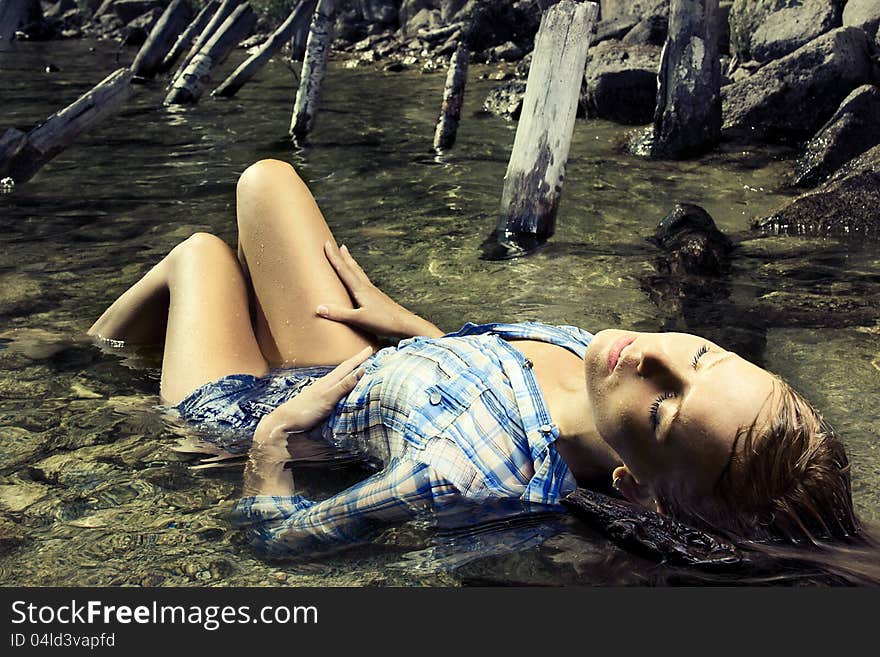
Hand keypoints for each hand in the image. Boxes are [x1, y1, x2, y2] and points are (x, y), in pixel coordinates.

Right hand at [244, 346, 372, 496]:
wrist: (282, 423)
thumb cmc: (298, 419)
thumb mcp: (318, 410)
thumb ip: (328, 404)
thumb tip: (340, 403)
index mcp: (322, 387)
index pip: (340, 373)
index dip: (351, 365)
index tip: (363, 357)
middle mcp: (323, 385)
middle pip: (344, 368)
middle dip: (357, 358)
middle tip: (370, 349)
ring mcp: (324, 390)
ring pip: (343, 373)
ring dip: (356, 364)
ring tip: (369, 356)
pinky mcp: (325, 399)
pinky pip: (341, 386)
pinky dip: (351, 378)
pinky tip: (361, 372)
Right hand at [316, 241, 442, 338]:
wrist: (405, 324)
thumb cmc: (383, 321)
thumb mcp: (358, 319)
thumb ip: (339, 313)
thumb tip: (318, 308)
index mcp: (360, 289)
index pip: (343, 270)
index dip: (334, 257)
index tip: (326, 244)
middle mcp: (366, 287)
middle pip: (352, 268)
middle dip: (343, 256)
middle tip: (337, 245)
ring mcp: (373, 291)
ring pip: (359, 273)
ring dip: (352, 264)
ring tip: (348, 257)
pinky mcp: (378, 298)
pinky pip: (364, 281)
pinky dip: (359, 275)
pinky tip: (361, 281)